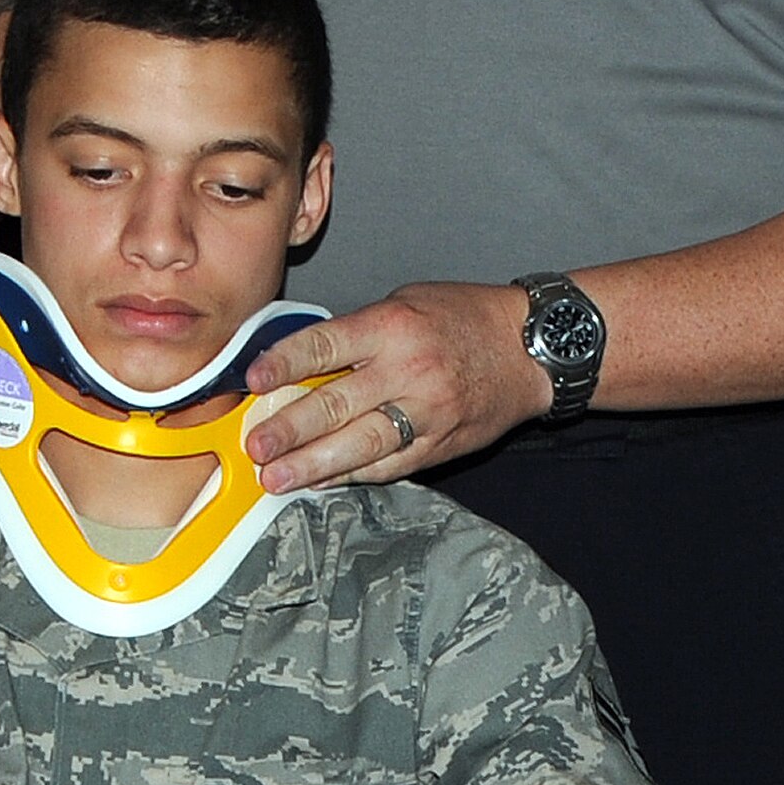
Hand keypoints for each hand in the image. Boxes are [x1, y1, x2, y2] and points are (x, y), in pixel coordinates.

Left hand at [245, 282, 552, 490]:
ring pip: (360, 445)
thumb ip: (359, 334)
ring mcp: (426, 412)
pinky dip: (354, 476)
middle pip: (335, 404)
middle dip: (288, 429)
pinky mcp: (440, 444)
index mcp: (393, 325)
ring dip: (313, 465)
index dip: (284, 365)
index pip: (325, 346)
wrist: (530, 347)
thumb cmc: (465, 317)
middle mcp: (408, 369)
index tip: (253, 381)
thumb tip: (303, 366)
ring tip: (278, 478)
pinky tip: (324, 483)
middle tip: (255, 445)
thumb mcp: (407, 302)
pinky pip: (390, 465)